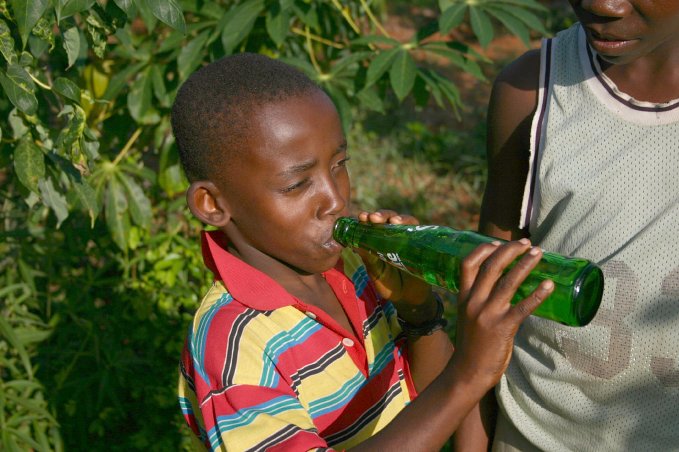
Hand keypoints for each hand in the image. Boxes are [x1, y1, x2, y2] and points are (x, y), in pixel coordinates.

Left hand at [355, 210, 431, 305]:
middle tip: (373, 218)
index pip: (371, 225)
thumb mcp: (377, 273)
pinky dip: (409, 223)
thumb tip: (353, 244)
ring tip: (391, 220)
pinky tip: (402, 224)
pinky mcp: (418, 241)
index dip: (366, 219)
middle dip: (380, 215)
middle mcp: (391, 236)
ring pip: (400, 220)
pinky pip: (415, 228)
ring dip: (394, 217)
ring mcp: (405, 237)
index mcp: (376, 242)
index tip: (362, 217)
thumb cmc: (389, 284)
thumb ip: (368, 259)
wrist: (410, 297)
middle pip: (386, 219)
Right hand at [450, 238, 553, 391]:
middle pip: (491, 266)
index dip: (483, 249)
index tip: (499, 243)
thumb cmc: (471, 344)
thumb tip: (504, 285)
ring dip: (525, 264)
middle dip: (510, 250)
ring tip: (538, 253)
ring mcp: (488, 314)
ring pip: (508, 281)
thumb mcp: (468, 316)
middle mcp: (474, 301)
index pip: (467, 264)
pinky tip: (549, 285)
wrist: (468, 372)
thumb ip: (480, 300)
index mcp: (464, 297)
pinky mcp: (502, 328)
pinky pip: (523, 307)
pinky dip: (537, 294)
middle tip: (526, 243)